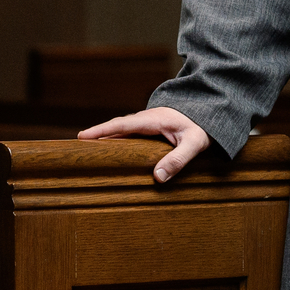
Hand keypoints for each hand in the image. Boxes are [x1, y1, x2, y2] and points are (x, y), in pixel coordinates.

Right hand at [78, 106, 211, 182]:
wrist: (212, 111)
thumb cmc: (204, 127)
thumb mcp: (195, 144)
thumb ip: (178, 159)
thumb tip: (157, 178)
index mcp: (153, 120)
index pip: (121, 126)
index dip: (101, 131)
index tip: (82, 136)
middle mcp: (147, 119)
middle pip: (117, 127)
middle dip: (98, 134)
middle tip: (78, 145)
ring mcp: (148, 123)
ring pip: (123, 130)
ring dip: (107, 137)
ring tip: (90, 149)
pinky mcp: (152, 128)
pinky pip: (130, 133)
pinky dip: (118, 139)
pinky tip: (112, 149)